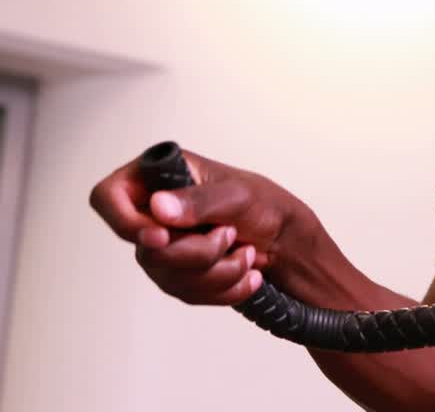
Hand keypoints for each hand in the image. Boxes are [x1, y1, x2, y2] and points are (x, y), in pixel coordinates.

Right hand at [89, 149, 307, 304]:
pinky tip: (245, 274)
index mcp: (163, 176)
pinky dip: (221, 288)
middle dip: (196, 252)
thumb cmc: (269, 207)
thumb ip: (199, 201)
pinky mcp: (178, 273)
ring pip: (165, 274)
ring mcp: (164, 246)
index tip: (161, 236)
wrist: (291, 244)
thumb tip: (158, 206)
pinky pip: (185, 293)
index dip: (124, 221)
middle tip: (230, 236)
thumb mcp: (240, 195)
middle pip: (144, 247)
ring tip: (246, 253)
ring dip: (215, 271)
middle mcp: (155, 211)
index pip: (108, 197)